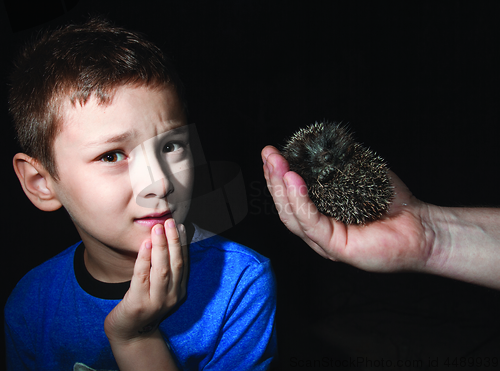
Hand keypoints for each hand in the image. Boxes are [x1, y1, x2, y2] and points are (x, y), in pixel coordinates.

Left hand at [104, 218, 187, 343]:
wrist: (128, 332)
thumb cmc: (142, 303)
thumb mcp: (158, 288)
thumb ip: (163, 269)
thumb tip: (164, 240)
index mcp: (178, 292)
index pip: (183, 264)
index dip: (182, 244)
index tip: (180, 226)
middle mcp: (171, 297)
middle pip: (175, 264)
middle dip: (173, 241)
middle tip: (169, 222)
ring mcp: (156, 302)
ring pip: (161, 270)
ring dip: (161, 247)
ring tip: (157, 228)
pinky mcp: (139, 304)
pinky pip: (142, 277)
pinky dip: (144, 259)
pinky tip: (144, 245)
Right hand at [262, 145, 432, 272]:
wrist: (421, 227)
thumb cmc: (392, 204)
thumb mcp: (358, 177)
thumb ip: (337, 166)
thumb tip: (320, 145)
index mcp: (320, 216)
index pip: (291, 198)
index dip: (278, 176)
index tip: (271, 154)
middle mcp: (319, 231)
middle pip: (286, 207)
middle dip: (273, 178)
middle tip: (268, 154)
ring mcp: (325, 242)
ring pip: (293, 216)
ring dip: (282, 188)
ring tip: (277, 165)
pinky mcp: (336, 248)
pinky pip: (312, 223)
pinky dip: (301, 202)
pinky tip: (295, 182)